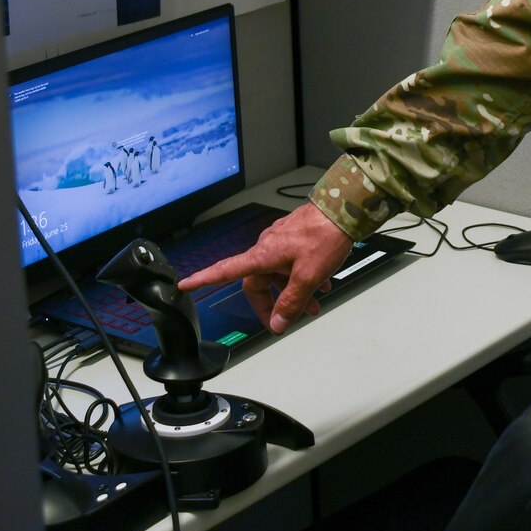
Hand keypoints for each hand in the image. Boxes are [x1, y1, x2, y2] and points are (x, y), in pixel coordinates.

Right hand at [179, 202, 352, 333]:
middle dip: (272, 303)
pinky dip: (302, 277)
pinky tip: (322, 285)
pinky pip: (292, 263)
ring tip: (314, 305)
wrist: (345, 208)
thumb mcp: (308, 276)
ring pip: (280, 274)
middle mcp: (268, 246)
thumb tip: (277, 322)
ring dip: (293, 292)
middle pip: (258, 281)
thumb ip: (292, 301)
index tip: (184, 285)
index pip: (225, 270)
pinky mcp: (296, 237)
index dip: (203, 279)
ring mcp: (282, 241)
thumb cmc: (325, 235)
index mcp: (263, 255)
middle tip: (284, 320)